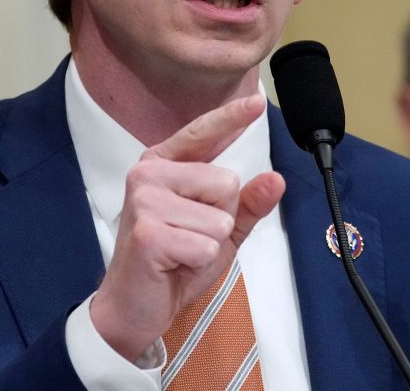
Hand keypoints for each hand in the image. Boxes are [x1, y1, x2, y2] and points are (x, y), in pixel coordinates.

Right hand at [89, 95, 285, 361]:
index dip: (231, 118)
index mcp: (163, 164)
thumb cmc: (173, 262)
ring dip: (209, 244)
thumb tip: (276, 178)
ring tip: (180, 251)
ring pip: (219, 216)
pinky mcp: (148, 231)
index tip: (257, 101)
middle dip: (220, 218)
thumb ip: (246, 204)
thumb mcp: (218, 230)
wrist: (133, 308)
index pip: (203, 134)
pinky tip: (173, 264)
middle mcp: (148, 173)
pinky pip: (207, 244)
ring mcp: (144, 200)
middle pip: (225, 181)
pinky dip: (199, 261)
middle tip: (188, 237)